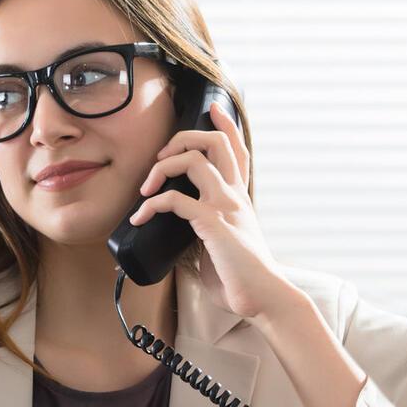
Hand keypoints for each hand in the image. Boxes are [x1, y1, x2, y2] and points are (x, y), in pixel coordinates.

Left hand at [131, 102, 291, 320]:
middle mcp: (235, 196)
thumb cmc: (242, 278)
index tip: (213, 108)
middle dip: (184, 137)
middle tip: (161, 156)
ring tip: (146, 188)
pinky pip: (176, 199)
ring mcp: (226, 207)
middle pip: (217, 142)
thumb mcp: (220, 247)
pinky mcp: (214, 223)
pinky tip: (142, 217)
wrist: (264, 298)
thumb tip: (173, 234)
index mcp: (240, 198)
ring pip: (194, 161)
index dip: (226, 125)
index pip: (238, 150)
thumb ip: (202, 233)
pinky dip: (153, 204)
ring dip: (162, 167)